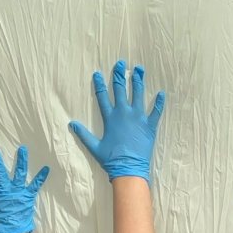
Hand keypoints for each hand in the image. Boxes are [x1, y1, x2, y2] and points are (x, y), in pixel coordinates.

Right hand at [70, 61, 165, 181]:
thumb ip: (83, 134)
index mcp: (110, 118)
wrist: (129, 169)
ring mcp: (138, 118)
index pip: (103, 96)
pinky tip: (161, 93)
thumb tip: (71, 124)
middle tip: (121, 63)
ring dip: (138, 81)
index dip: (100, 84)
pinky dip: (159, 102)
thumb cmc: (111, 159)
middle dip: (120, 75)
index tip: (98, 73)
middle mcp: (124, 113)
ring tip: (139, 70)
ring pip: (139, 94)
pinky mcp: (150, 125)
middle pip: (121, 89)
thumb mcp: (94, 147)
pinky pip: (156, 111)